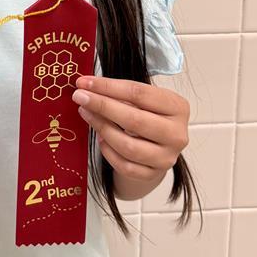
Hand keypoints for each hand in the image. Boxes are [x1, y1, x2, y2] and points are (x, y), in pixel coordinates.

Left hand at [71, 75, 189, 182]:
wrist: (158, 147)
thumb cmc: (147, 115)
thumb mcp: (143, 100)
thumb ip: (121, 93)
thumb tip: (87, 87)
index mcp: (177, 107)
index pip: (139, 93)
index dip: (108, 86)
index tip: (84, 82)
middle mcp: (177, 134)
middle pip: (134, 120)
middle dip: (102, 106)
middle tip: (79, 97)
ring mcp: (167, 157)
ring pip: (128, 146)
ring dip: (102, 128)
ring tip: (86, 114)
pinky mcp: (153, 174)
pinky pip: (125, 165)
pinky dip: (108, 152)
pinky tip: (100, 139)